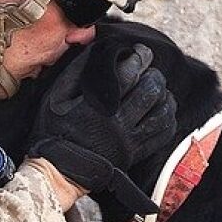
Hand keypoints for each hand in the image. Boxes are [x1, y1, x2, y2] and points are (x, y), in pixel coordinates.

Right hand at [27, 43, 176, 218]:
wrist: (59, 171)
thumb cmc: (54, 132)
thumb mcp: (56, 98)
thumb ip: (76, 72)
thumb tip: (98, 50)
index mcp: (97, 107)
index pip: (130, 73)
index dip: (140, 57)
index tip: (140, 51)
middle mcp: (118, 124)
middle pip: (151, 90)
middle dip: (154, 74)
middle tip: (148, 70)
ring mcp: (130, 142)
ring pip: (162, 112)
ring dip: (164, 95)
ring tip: (157, 88)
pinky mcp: (136, 154)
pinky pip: (163, 134)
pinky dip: (168, 118)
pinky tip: (162, 109)